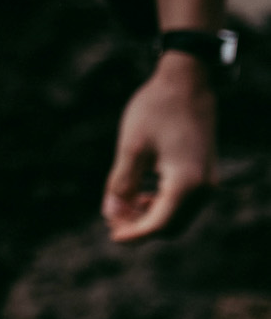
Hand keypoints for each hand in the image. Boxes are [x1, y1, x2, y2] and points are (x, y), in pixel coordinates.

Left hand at [101, 51, 215, 241]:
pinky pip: (185, 201)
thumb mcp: (131, 147)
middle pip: (172, 226)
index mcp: (186, 183)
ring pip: (179, 215)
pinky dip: (163, 204)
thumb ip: (121, 184)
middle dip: (142, 227)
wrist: (187, 82)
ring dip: (152, 216)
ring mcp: (208, 180)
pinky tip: (141, 193)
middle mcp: (204, 187)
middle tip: (112, 220)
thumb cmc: (155, 111)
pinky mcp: (205, 172)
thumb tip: (110, 215)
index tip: (111, 236)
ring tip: (123, 205)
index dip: (134, 234)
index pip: (160, 224)